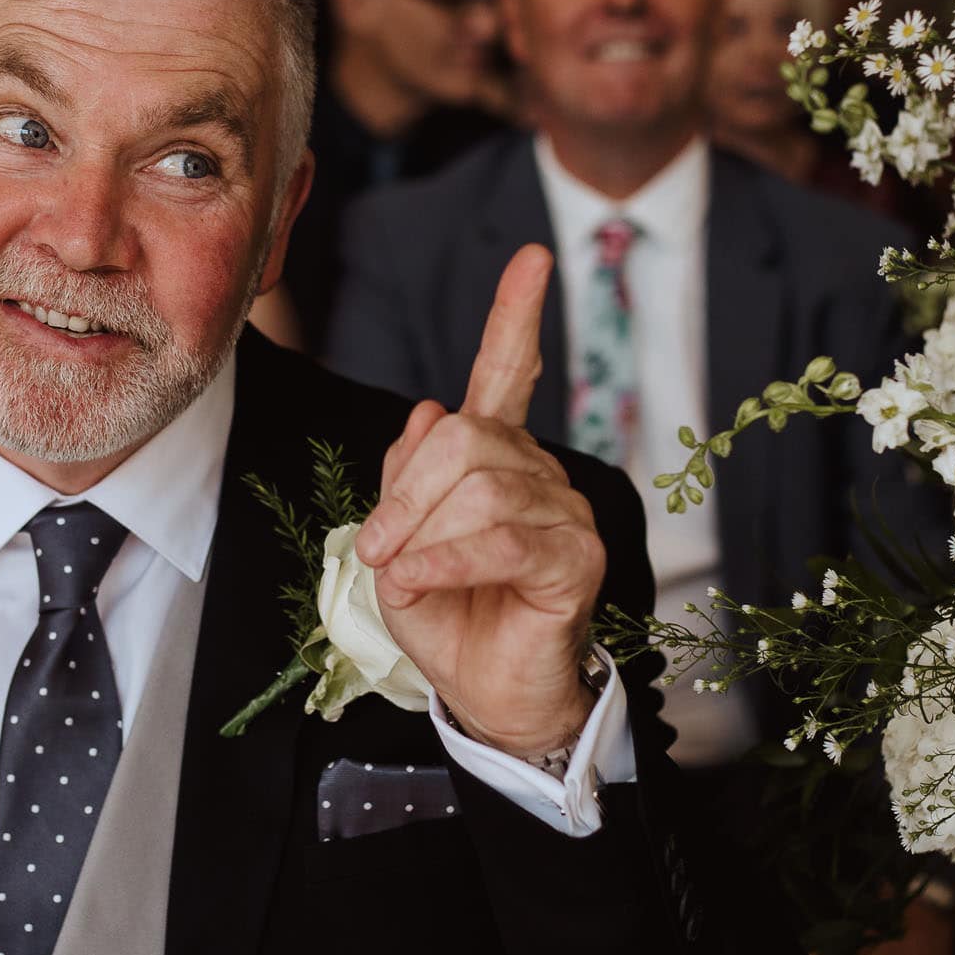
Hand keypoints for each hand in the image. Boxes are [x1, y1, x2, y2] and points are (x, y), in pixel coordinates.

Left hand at [353, 245, 604, 756]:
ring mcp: (566, 511)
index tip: (531, 259)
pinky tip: (417, 581)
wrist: (486, 696)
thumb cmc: (448, 620)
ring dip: (420, 534)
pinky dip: (444, 560)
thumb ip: (405, 481)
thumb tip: (428, 413)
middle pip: (466, 438)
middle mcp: (539, 471)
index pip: (509, 374)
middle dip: (405, 492)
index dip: (515, 317)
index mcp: (496, 458)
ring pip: (481, 488)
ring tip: (400, 574)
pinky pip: (501, 538)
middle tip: (376, 547)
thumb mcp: (397, 547)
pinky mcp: (578, 557)